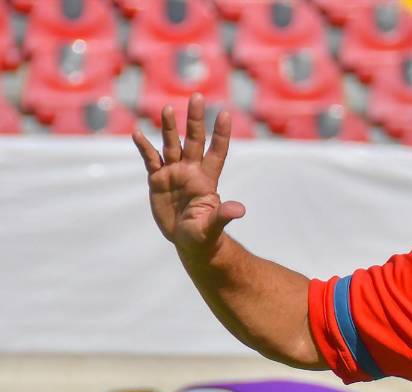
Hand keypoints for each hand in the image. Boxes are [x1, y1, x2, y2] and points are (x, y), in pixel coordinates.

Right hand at [132, 93, 244, 260]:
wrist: (188, 242)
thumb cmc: (205, 235)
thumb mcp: (212, 226)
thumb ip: (223, 215)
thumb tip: (239, 210)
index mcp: (207, 180)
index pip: (217, 152)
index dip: (221, 134)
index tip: (225, 113)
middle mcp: (191, 171)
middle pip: (194, 140)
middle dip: (195, 120)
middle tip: (197, 96)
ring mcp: (174, 173)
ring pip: (171, 144)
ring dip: (169, 127)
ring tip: (168, 109)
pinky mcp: (157, 180)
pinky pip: (150, 159)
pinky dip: (144, 147)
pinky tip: (137, 133)